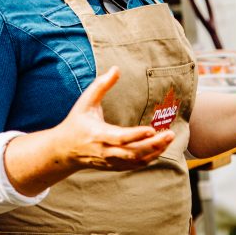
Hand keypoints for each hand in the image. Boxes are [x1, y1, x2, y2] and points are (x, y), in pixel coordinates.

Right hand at [56, 66, 174, 170]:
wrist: (65, 150)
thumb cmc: (77, 122)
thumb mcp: (85, 102)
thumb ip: (101, 85)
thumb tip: (116, 68)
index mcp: (98, 134)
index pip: (120, 137)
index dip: (136, 135)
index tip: (152, 129)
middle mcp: (105, 151)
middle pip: (132, 152)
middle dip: (153, 145)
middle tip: (170, 134)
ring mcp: (111, 161)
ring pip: (136, 160)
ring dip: (155, 151)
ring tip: (169, 138)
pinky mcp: (115, 166)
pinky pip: (135, 165)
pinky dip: (149, 158)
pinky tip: (160, 148)